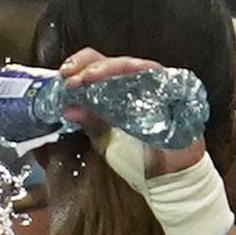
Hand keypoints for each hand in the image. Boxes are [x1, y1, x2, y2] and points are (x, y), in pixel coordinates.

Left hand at [58, 47, 205, 175]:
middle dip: (90, 66)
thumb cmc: (137, 154)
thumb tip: (67, 109)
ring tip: (91, 77)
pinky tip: (131, 72)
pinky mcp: (172, 88)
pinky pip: (158, 75)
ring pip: (132, 65)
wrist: (169, 173)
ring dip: (111, 68)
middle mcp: (132, 83)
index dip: (79, 66)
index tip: (63, 75)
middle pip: (111, 62)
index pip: (94, 68)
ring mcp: (153, 83)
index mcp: (113, 91)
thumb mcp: (106, 140)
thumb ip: (90, 124)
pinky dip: (144, 72)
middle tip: (73, 78)